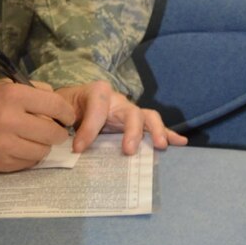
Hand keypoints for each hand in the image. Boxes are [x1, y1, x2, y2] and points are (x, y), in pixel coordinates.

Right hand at [0, 80, 76, 172]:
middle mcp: (9, 121)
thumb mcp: (3, 85)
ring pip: (42, 151)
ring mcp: (4, 145)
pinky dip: (30, 156)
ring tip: (38, 139)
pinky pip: (27, 163)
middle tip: (56, 130)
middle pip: (53, 133)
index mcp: (12, 97)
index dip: (67, 113)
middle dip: (59, 132)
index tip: (68, 116)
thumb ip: (32, 90)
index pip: (55, 106)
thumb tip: (57, 103)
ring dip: (44, 145)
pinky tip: (24, 147)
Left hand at [59, 81, 188, 156]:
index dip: (88, 129)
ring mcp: (131, 111)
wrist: (77, 101)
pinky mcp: (138, 123)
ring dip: (157, 132)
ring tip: (161, 146)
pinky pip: (156, 128)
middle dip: (132, 131)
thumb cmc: (72, 106)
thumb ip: (69, 126)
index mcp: (98, 93)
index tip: (78, 148)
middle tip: (129, 151)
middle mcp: (119, 100)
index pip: (97, 109)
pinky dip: (169, 134)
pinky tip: (180, 142)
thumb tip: (76, 149)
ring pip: (149, 118)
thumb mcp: (65, 112)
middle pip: (132, 112)